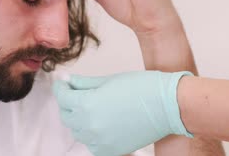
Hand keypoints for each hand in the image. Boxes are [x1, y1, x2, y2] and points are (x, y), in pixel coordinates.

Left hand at [52, 71, 192, 155]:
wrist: (167, 105)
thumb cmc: (141, 87)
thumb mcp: (107, 80)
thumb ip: (83, 83)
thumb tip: (66, 81)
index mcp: (87, 104)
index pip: (62, 97)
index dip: (61, 87)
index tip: (63, 83)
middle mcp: (89, 125)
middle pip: (66, 115)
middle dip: (68, 102)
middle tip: (76, 92)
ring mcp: (100, 141)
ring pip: (77, 131)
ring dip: (78, 119)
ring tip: (91, 106)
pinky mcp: (111, 150)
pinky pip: (91, 144)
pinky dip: (91, 135)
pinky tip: (100, 123)